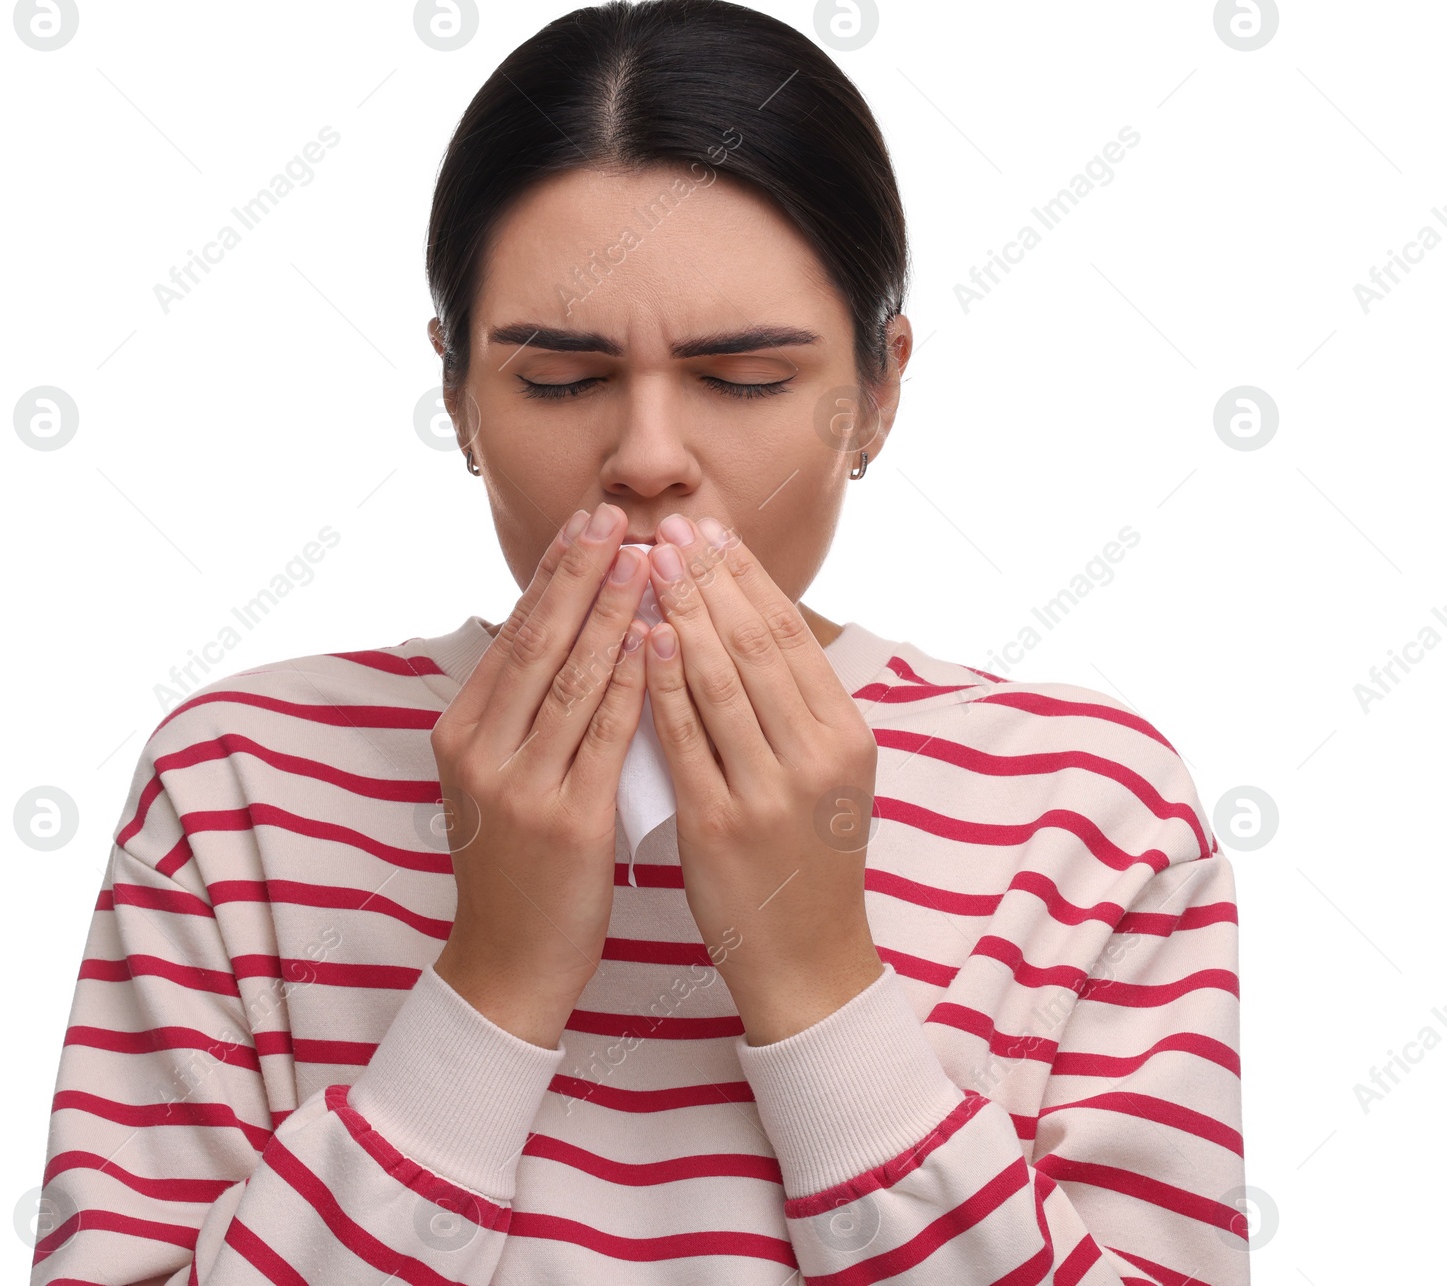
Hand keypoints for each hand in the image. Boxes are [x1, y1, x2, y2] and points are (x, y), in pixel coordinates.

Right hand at [430, 502, 651, 1047]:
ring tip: (646, 557)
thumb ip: (520, 712)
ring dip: (613, 612)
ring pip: (574, 679)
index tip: (586, 522)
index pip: (514, 634)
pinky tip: (660, 640)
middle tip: (616, 515)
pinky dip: (635, 682)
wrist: (507, 963)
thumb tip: (557, 631)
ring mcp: (518, 786)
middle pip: (538, 642)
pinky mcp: (564, 821)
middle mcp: (480, 750)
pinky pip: (607, 736)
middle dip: (581, 572)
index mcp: (460, 732)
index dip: (552, 574)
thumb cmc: (515, 866)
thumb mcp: (495, 779)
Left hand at [642, 514, 885, 1045]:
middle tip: (671, 525)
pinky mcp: (721, 824)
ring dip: (683, 611)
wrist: (806, 962)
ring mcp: (770, 791)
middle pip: (756, 644)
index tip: (711, 529)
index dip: (747, 576)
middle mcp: (816, 757)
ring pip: (722, 679)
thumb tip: (751, 620)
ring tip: (648, 560)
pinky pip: (684, 737)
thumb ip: (797, 707)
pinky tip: (641, 637)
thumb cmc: (806, 860)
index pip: (791, 635)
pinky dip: (662, 680)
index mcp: (846, 737)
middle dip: (709, 576)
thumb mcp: (827, 777)